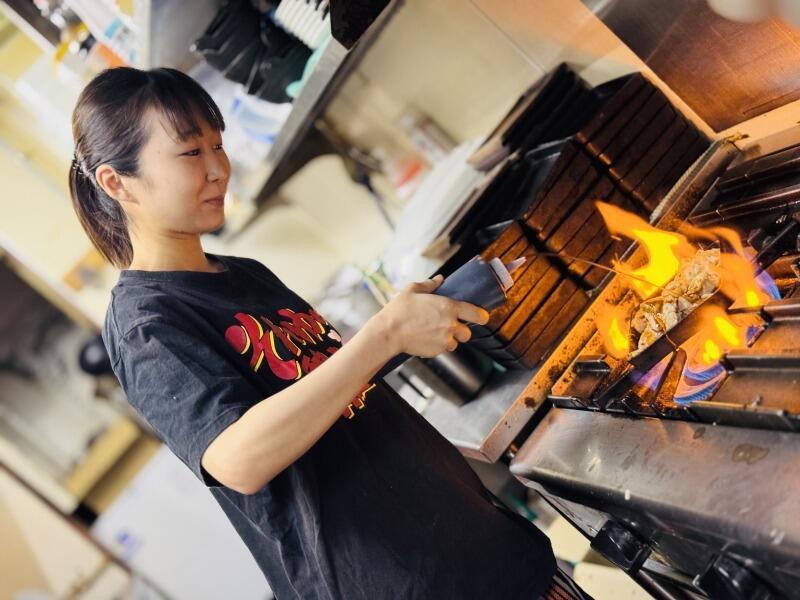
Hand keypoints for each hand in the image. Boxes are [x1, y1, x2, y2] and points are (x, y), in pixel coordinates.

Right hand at [375, 274, 489, 356]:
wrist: (389, 332)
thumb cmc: (399, 310)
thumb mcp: (412, 290)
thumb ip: (430, 284)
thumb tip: (440, 279)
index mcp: (448, 307)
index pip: (476, 314)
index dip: (482, 316)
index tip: (482, 317)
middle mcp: (450, 325)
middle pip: (468, 333)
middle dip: (461, 330)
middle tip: (449, 326)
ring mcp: (444, 340)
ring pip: (455, 343)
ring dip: (449, 339)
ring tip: (434, 333)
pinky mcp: (437, 351)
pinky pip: (444, 350)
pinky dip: (439, 346)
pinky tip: (426, 339)